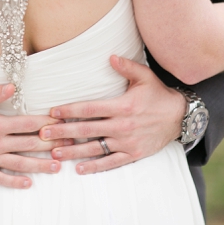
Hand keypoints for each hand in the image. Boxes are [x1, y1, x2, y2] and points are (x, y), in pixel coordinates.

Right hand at [0, 83, 61, 187]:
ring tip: (58, 166)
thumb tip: (14, 87)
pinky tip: (28, 183)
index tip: (62, 123)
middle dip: (51, 144)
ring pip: (18, 163)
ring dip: (39, 165)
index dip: (47, 123)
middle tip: (69, 144)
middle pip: (28, 144)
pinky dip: (13, 182)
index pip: (27, 123)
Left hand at [39, 55, 186, 175]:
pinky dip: (95, 167)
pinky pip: (111, 163)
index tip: (53, 112)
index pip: (90, 108)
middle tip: (43, 134)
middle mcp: (123, 125)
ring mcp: (127, 142)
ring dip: (73, 152)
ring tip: (54, 153)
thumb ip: (126, 66)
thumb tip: (110, 56)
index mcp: (123, 106)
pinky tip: (79, 168)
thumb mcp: (145, 76)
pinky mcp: (133, 154)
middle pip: (87, 130)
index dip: (70, 110)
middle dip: (63, 132)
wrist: (180, 117)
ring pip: (95, 148)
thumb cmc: (158, 94)